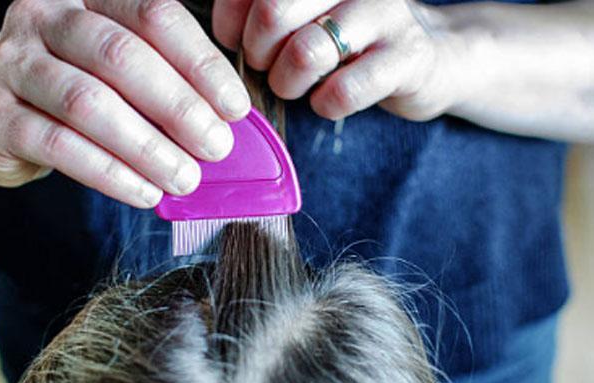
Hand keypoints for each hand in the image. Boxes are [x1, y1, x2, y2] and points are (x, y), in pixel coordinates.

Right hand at [0, 0, 250, 207]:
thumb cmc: (75, 88)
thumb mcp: (118, 72)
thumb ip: (165, 83)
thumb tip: (225, 123)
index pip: (153, 15)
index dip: (201, 63)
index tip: (235, 108)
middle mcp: (42, 16)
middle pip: (120, 56)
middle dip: (178, 106)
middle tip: (216, 147)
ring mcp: (11, 64)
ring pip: (89, 103)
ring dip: (147, 147)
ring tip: (186, 178)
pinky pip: (60, 146)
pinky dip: (110, 174)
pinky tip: (145, 192)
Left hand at [212, 0, 460, 120]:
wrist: (424, 56)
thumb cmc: (344, 38)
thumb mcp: (301, 15)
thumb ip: (258, 12)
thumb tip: (221, 34)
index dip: (229, 21)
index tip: (237, 42)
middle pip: (272, 13)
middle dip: (258, 53)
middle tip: (268, 65)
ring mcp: (384, 13)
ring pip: (306, 52)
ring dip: (288, 82)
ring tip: (296, 85)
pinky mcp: (406, 57)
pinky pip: (344, 90)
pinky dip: (326, 105)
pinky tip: (330, 100)